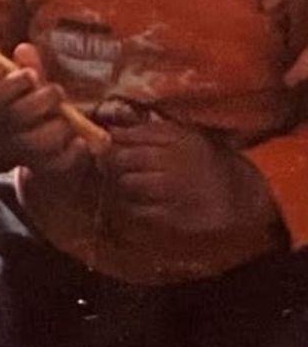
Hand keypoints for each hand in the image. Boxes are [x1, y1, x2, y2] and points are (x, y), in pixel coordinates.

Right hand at [0, 43, 89, 174]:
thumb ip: (23, 68)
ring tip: (66, 120)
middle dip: (44, 100)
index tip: (32, 76)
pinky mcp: (40, 166)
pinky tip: (80, 142)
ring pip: (38, 142)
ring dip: (58, 128)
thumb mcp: (13, 85)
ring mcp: (20, 149)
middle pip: (21, 115)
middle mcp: (4, 127)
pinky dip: (72, 154)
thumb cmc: (13, 105)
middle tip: (56, 92)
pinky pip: (57, 165)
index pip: (1, 91)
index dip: (19, 81)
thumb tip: (25, 49)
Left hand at [102, 120, 281, 248]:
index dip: (110, 141)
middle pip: (123, 159)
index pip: (128, 136)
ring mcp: (174, 191)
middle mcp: (175, 162)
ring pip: (127, 184)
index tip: (104, 145)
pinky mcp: (175, 217)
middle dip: (111, 162)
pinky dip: (132, 205)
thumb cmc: (208, 160)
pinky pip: (139, 210)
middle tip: (109, 165)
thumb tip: (111, 130)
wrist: (243, 196)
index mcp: (177, 138)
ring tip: (128, 182)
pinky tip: (140, 201)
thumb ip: (150, 130)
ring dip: (122, 183)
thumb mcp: (186, 135)